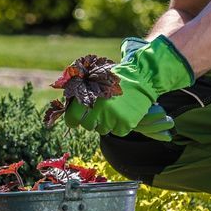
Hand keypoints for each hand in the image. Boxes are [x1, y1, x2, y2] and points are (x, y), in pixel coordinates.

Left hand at [61, 37, 194, 137]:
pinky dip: (119, 126)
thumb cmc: (117, 77)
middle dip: (92, 120)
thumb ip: (82, 92)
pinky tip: (123, 113)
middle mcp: (100, 110)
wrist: (143, 78)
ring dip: (106, 123)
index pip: (72, 117)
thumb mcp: (97, 79)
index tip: (75, 121)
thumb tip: (67, 105)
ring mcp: (113, 119)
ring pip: (102, 130)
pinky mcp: (125, 125)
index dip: (73, 120)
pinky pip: (117, 132)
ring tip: (114, 109)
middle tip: (100, 111)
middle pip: (88, 126)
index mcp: (89, 97)